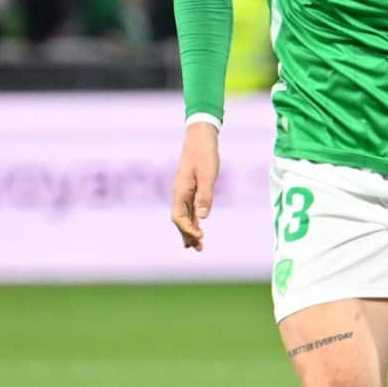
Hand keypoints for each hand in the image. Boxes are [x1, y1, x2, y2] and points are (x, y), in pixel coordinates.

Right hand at [169, 122, 220, 250]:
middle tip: (197, 249)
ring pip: (184, 215)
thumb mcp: (208, 174)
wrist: (200, 137)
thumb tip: (203, 217)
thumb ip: (205, 195)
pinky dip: (193, 219)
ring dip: (190, 230)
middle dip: (187, 235)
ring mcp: (184, 190)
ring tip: (197, 246)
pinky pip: (189, 208)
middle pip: (179, 219)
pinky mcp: (191, 187)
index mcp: (181, 191)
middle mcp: (179, 193)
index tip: (201, 236)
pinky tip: (199, 226)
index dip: (188, 229)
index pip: (179, 217)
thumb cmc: (205, 154)